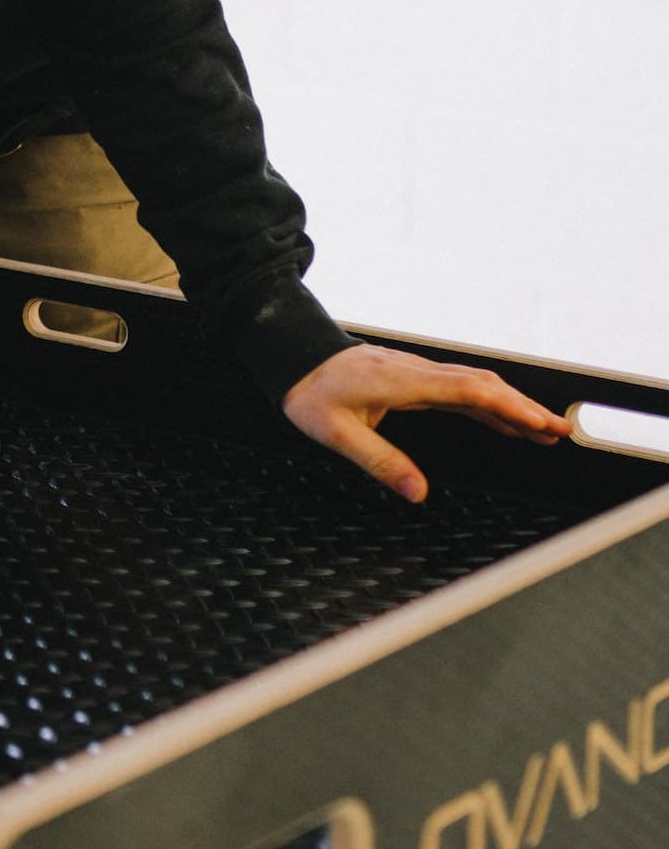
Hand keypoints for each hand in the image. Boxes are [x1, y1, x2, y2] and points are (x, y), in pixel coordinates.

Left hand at [282, 342, 570, 501]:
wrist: (290, 356)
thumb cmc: (309, 392)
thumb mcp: (336, 433)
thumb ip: (379, 462)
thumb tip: (418, 492)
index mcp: (403, 382)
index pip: (470, 391)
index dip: (509, 407)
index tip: (540, 423)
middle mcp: (415, 372)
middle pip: (483, 385)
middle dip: (524, 408)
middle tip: (559, 430)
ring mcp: (414, 371)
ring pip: (474, 384)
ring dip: (510, 404)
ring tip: (543, 429)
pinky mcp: (410, 375)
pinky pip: (457, 387)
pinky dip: (486, 402)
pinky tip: (500, 418)